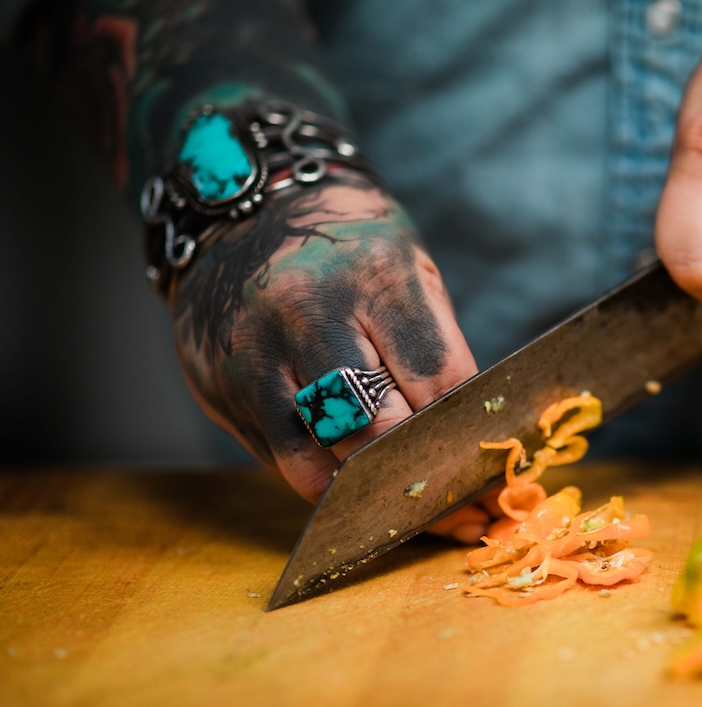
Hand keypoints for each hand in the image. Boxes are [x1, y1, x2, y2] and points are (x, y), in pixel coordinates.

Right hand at [170, 172, 491, 540]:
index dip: (459, 427)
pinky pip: (276, 455)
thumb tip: (467, 438)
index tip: (477, 458)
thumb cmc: (348, 247)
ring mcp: (254, 351)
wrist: (243, 209)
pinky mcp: (218, 383)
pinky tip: (343, 477)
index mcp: (373, 277)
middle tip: (444, 493)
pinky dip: (316, 474)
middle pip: (374, 425)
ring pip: (316, 455)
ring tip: (394, 497)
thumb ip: (437, 348)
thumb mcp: (409, 268)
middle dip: (415, 466)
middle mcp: (306, 312)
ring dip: (363, 487)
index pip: (433, 377)